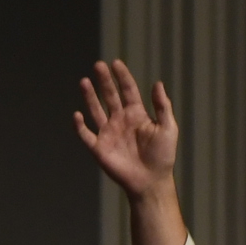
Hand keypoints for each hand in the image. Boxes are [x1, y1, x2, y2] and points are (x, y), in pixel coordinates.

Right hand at [73, 60, 178, 197]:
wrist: (151, 181)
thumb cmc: (162, 156)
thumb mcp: (168, 128)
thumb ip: (163, 106)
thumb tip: (157, 83)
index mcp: (136, 114)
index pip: (127, 90)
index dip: (122, 76)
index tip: (116, 63)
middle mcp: (120, 120)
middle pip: (109, 96)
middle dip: (104, 81)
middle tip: (98, 65)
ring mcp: (108, 133)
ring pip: (95, 111)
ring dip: (89, 97)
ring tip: (84, 81)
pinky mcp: (99, 149)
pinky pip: (86, 135)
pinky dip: (80, 126)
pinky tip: (77, 115)